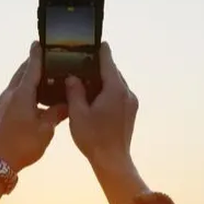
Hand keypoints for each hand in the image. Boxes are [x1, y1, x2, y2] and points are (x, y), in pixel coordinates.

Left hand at [0, 42, 67, 172]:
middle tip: (49, 58)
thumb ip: (56, 113)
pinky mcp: (3, 110)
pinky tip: (37, 95)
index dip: (37, 55)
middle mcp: (11, 94)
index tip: (40, 42)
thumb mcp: (45, 130)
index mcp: (22, 94)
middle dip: (34, 63)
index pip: (31, 68)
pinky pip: (16, 92)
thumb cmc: (23, 145)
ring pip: (19, 82)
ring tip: (46, 75)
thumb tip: (67, 103)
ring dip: (30, 76)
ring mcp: (5, 102)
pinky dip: (27, 87)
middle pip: (23, 72)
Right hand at [65, 42, 138, 171]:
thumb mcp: (78, 113)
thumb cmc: (93, 138)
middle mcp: (127, 93)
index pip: (108, 62)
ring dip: (105, 80)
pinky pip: (120, 94)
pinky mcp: (131, 112)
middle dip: (100, 67)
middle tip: (85, 63)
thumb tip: (72, 77)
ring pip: (117, 83)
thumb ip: (75, 91)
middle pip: (114, 72)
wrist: (112, 160)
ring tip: (88, 81)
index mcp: (115, 90)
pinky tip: (96, 98)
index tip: (98, 42)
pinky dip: (109, 91)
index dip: (101, 51)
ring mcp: (131, 103)